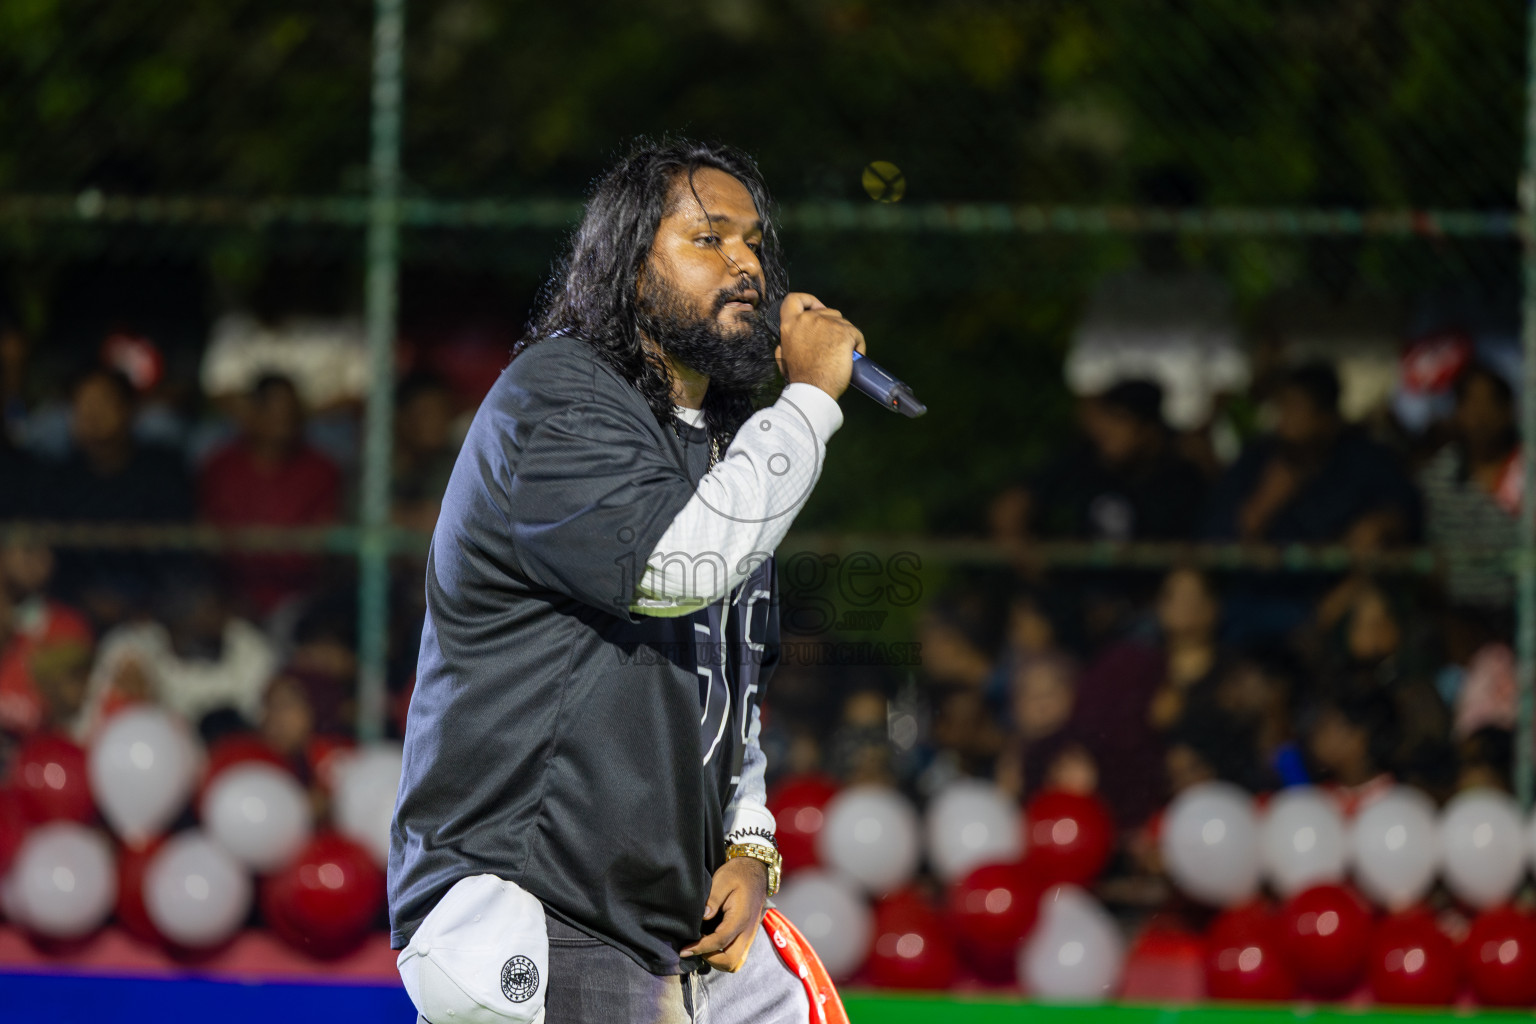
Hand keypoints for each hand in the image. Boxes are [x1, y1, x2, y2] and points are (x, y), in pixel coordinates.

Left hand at [679, 856, 768, 971]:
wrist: (756, 872)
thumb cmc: (737, 875)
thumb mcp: (722, 880)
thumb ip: (713, 898)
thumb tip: (703, 917)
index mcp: (741, 918)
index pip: (720, 942)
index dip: (700, 948)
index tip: (684, 950)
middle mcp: (747, 932)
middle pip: (730, 962)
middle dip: (710, 959)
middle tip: (694, 948)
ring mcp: (749, 936)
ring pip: (735, 963)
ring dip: (717, 961)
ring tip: (702, 947)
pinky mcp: (747, 936)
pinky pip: (736, 956)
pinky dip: (722, 956)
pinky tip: (710, 944)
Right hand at [775, 292, 865, 400]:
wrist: (814, 390)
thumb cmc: (801, 378)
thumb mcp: (783, 359)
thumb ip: (785, 344)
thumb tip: (786, 343)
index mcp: (790, 325)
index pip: (795, 299)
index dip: (808, 301)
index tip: (816, 308)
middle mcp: (808, 319)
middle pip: (827, 312)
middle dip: (833, 326)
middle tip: (833, 344)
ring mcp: (827, 324)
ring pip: (843, 322)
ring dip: (845, 336)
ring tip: (842, 355)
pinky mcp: (844, 332)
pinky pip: (856, 334)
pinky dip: (858, 345)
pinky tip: (852, 357)